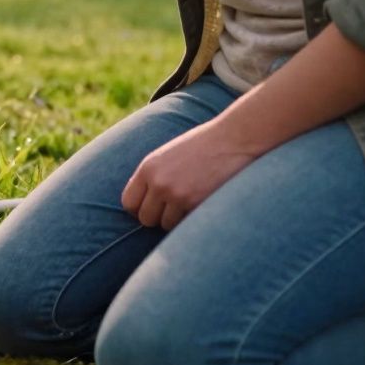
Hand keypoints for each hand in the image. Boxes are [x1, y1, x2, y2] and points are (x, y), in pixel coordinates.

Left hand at [121, 120, 259, 230]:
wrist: (236, 139)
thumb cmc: (203, 146)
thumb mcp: (168, 155)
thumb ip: (152, 177)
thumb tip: (140, 206)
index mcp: (148, 168)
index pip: (129, 203)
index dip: (139, 209)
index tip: (152, 208)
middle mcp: (159, 183)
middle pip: (145, 218)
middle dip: (157, 217)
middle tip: (174, 208)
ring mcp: (178, 195)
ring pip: (166, 225)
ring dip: (176, 220)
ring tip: (191, 202)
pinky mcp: (197, 204)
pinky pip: (186, 224)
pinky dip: (192, 218)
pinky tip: (202, 203)